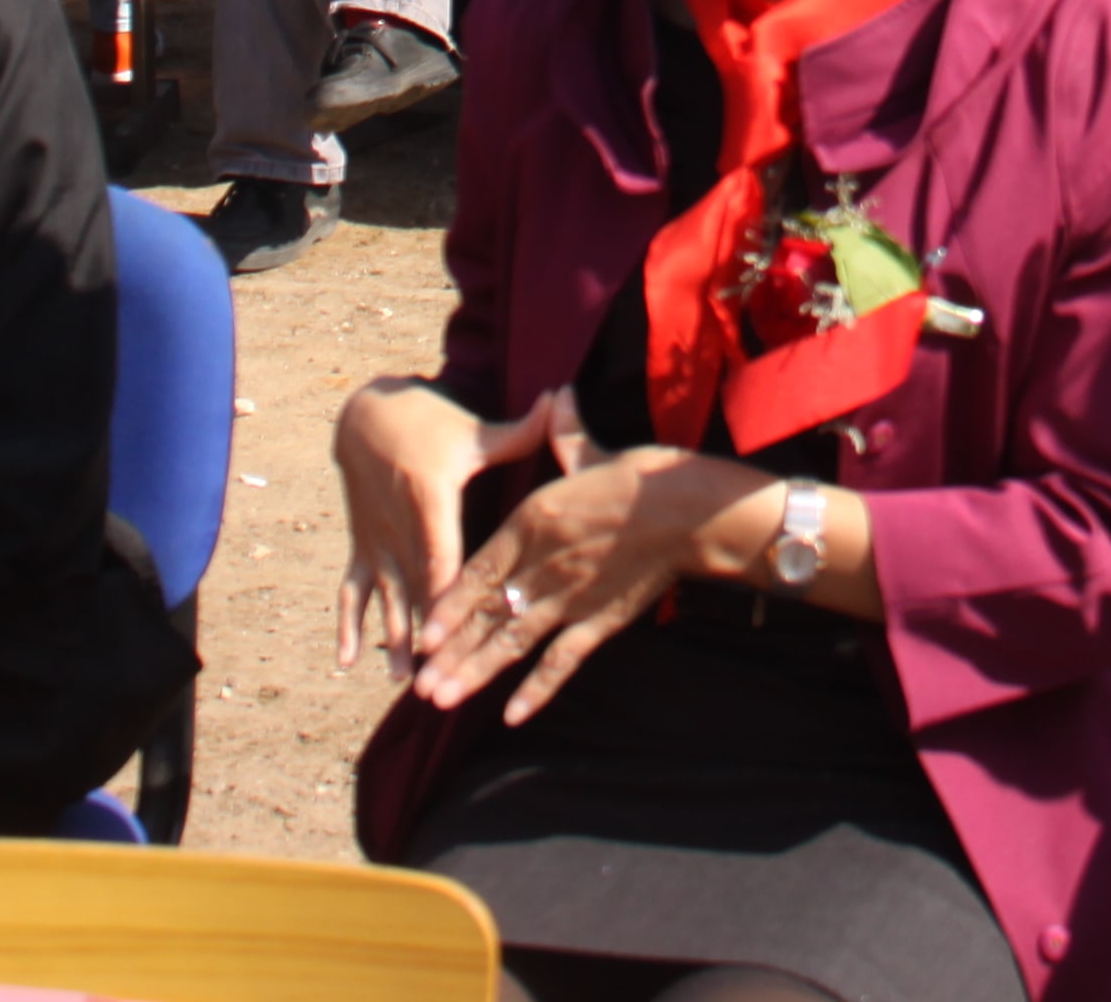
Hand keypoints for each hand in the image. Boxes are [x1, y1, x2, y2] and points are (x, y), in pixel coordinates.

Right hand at [335, 378, 563, 677]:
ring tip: (402, 676)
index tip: (458, 630)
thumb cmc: (428, 422)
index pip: (441, 552)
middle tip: (438, 675)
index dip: (448, 592)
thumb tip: (561, 400)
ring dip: (392, 635)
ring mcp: (377, 539)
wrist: (365, 415)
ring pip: (385, 595)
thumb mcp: (470, 430)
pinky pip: (351, 589)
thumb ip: (519, 430)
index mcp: (430, 498)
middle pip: (415, 585)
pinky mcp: (363, 545)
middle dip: (426, 632)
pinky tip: (347, 660)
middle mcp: (399, 525)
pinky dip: (347, 624)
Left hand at [412, 415, 760, 723]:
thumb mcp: (594, 451)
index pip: (480, 571)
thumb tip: (556, 395)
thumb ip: (565, 433)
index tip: (423, 632)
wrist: (692, 512)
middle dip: (451, 651)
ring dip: (477, 673)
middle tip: (419, 685)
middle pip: (488, 614)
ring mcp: (570, 598)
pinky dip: (538, 689)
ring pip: (513, 642)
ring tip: (444, 700)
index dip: (449, 604)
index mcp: (534, 522)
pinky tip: (513, 715)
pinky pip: (562, 661)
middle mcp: (542, 565)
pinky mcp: (599, 621)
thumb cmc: (645, 477)